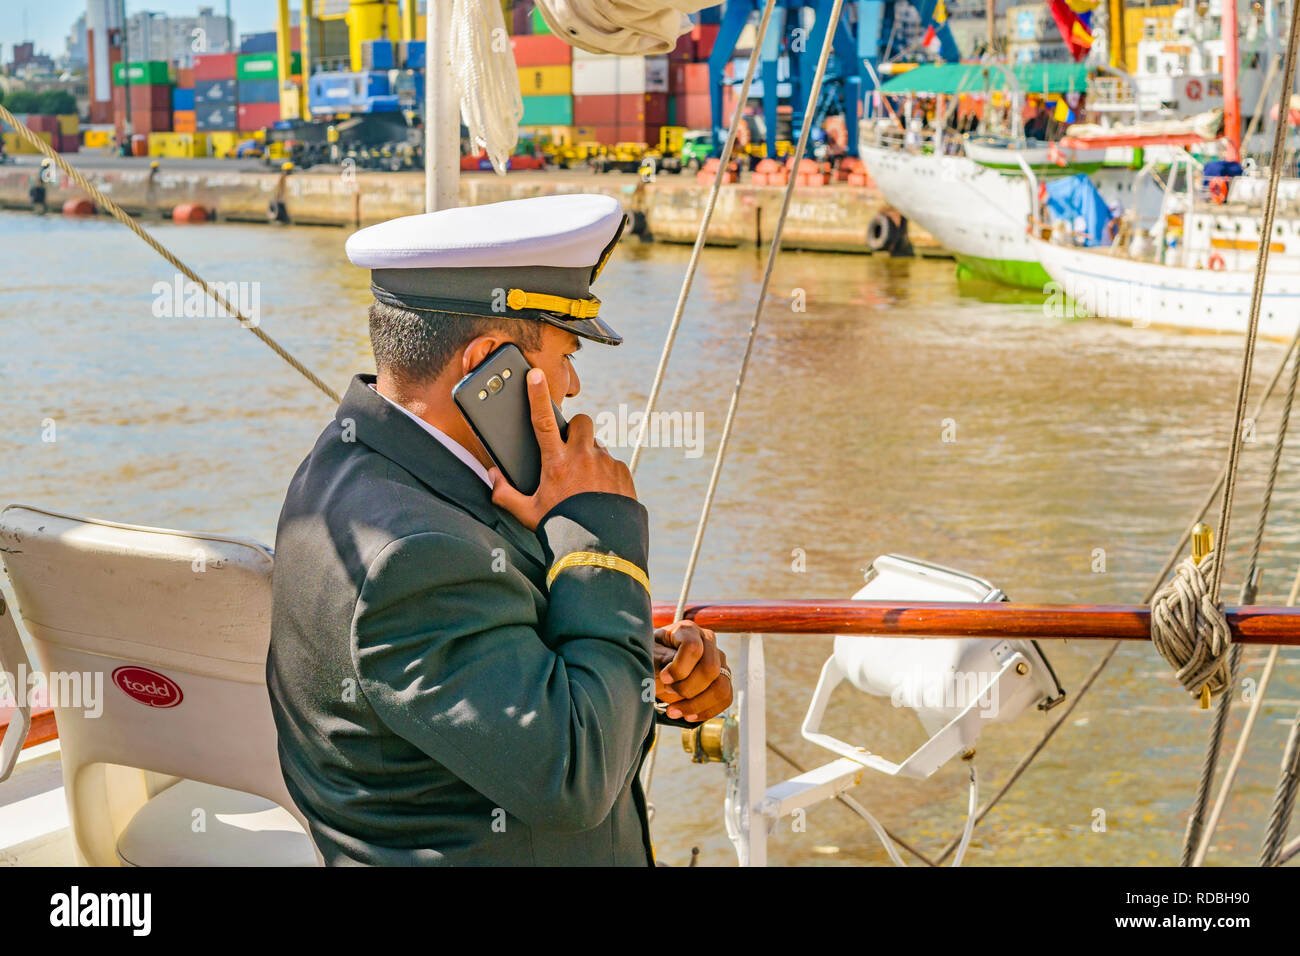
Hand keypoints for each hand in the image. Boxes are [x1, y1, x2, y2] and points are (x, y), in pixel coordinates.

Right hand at [489, 368, 636, 530]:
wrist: (600, 548)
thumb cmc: (560, 529)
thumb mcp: (527, 514)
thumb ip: (505, 494)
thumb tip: (492, 476)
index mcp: (556, 462)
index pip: (543, 420)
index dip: (536, 395)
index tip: (533, 374)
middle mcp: (583, 457)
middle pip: (581, 422)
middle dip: (575, 429)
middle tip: (569, 448)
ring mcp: (605, 463)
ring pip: (597, 445)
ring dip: (590, 455)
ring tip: (585, 481)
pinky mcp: (623, 473)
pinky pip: (613, 464)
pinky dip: (606, 473)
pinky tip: (600, 492)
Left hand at [653, 621, 730, 721]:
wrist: (654, 668)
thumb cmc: (650, 658)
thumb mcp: (649, 657)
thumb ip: (661, 661)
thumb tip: (672, 672)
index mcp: (688, 631)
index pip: (693, 649)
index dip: (678, 668)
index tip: (664, 678)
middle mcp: (708, 642)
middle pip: (710, 669)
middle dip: (687, 688)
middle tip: (667, 691)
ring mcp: (718, 661)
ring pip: (721, 687)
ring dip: (696, 704)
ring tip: (673, 711)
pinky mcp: (722, 679)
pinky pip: (725, 698)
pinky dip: (707, 711)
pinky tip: (688, 716)